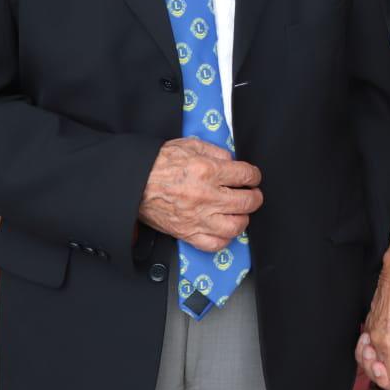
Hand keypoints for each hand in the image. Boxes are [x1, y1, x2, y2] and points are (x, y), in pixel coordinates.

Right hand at [138, 137, 261, 251]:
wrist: (134, 182)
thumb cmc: (158, 164)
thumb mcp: (189, 145)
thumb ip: (215, 151)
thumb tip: (232, 161)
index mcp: (207, 171)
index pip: (245, 175)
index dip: (253, 176)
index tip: (252, 177)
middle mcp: (205, 196)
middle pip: (246, 202)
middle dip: (254, 197)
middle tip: (252, 195)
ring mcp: (197, 218)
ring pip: (235, 226)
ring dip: (242, 219)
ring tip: (239, 212)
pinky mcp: (187, 233)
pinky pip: (214, 244)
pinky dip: (224, 239)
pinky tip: (224, 229)